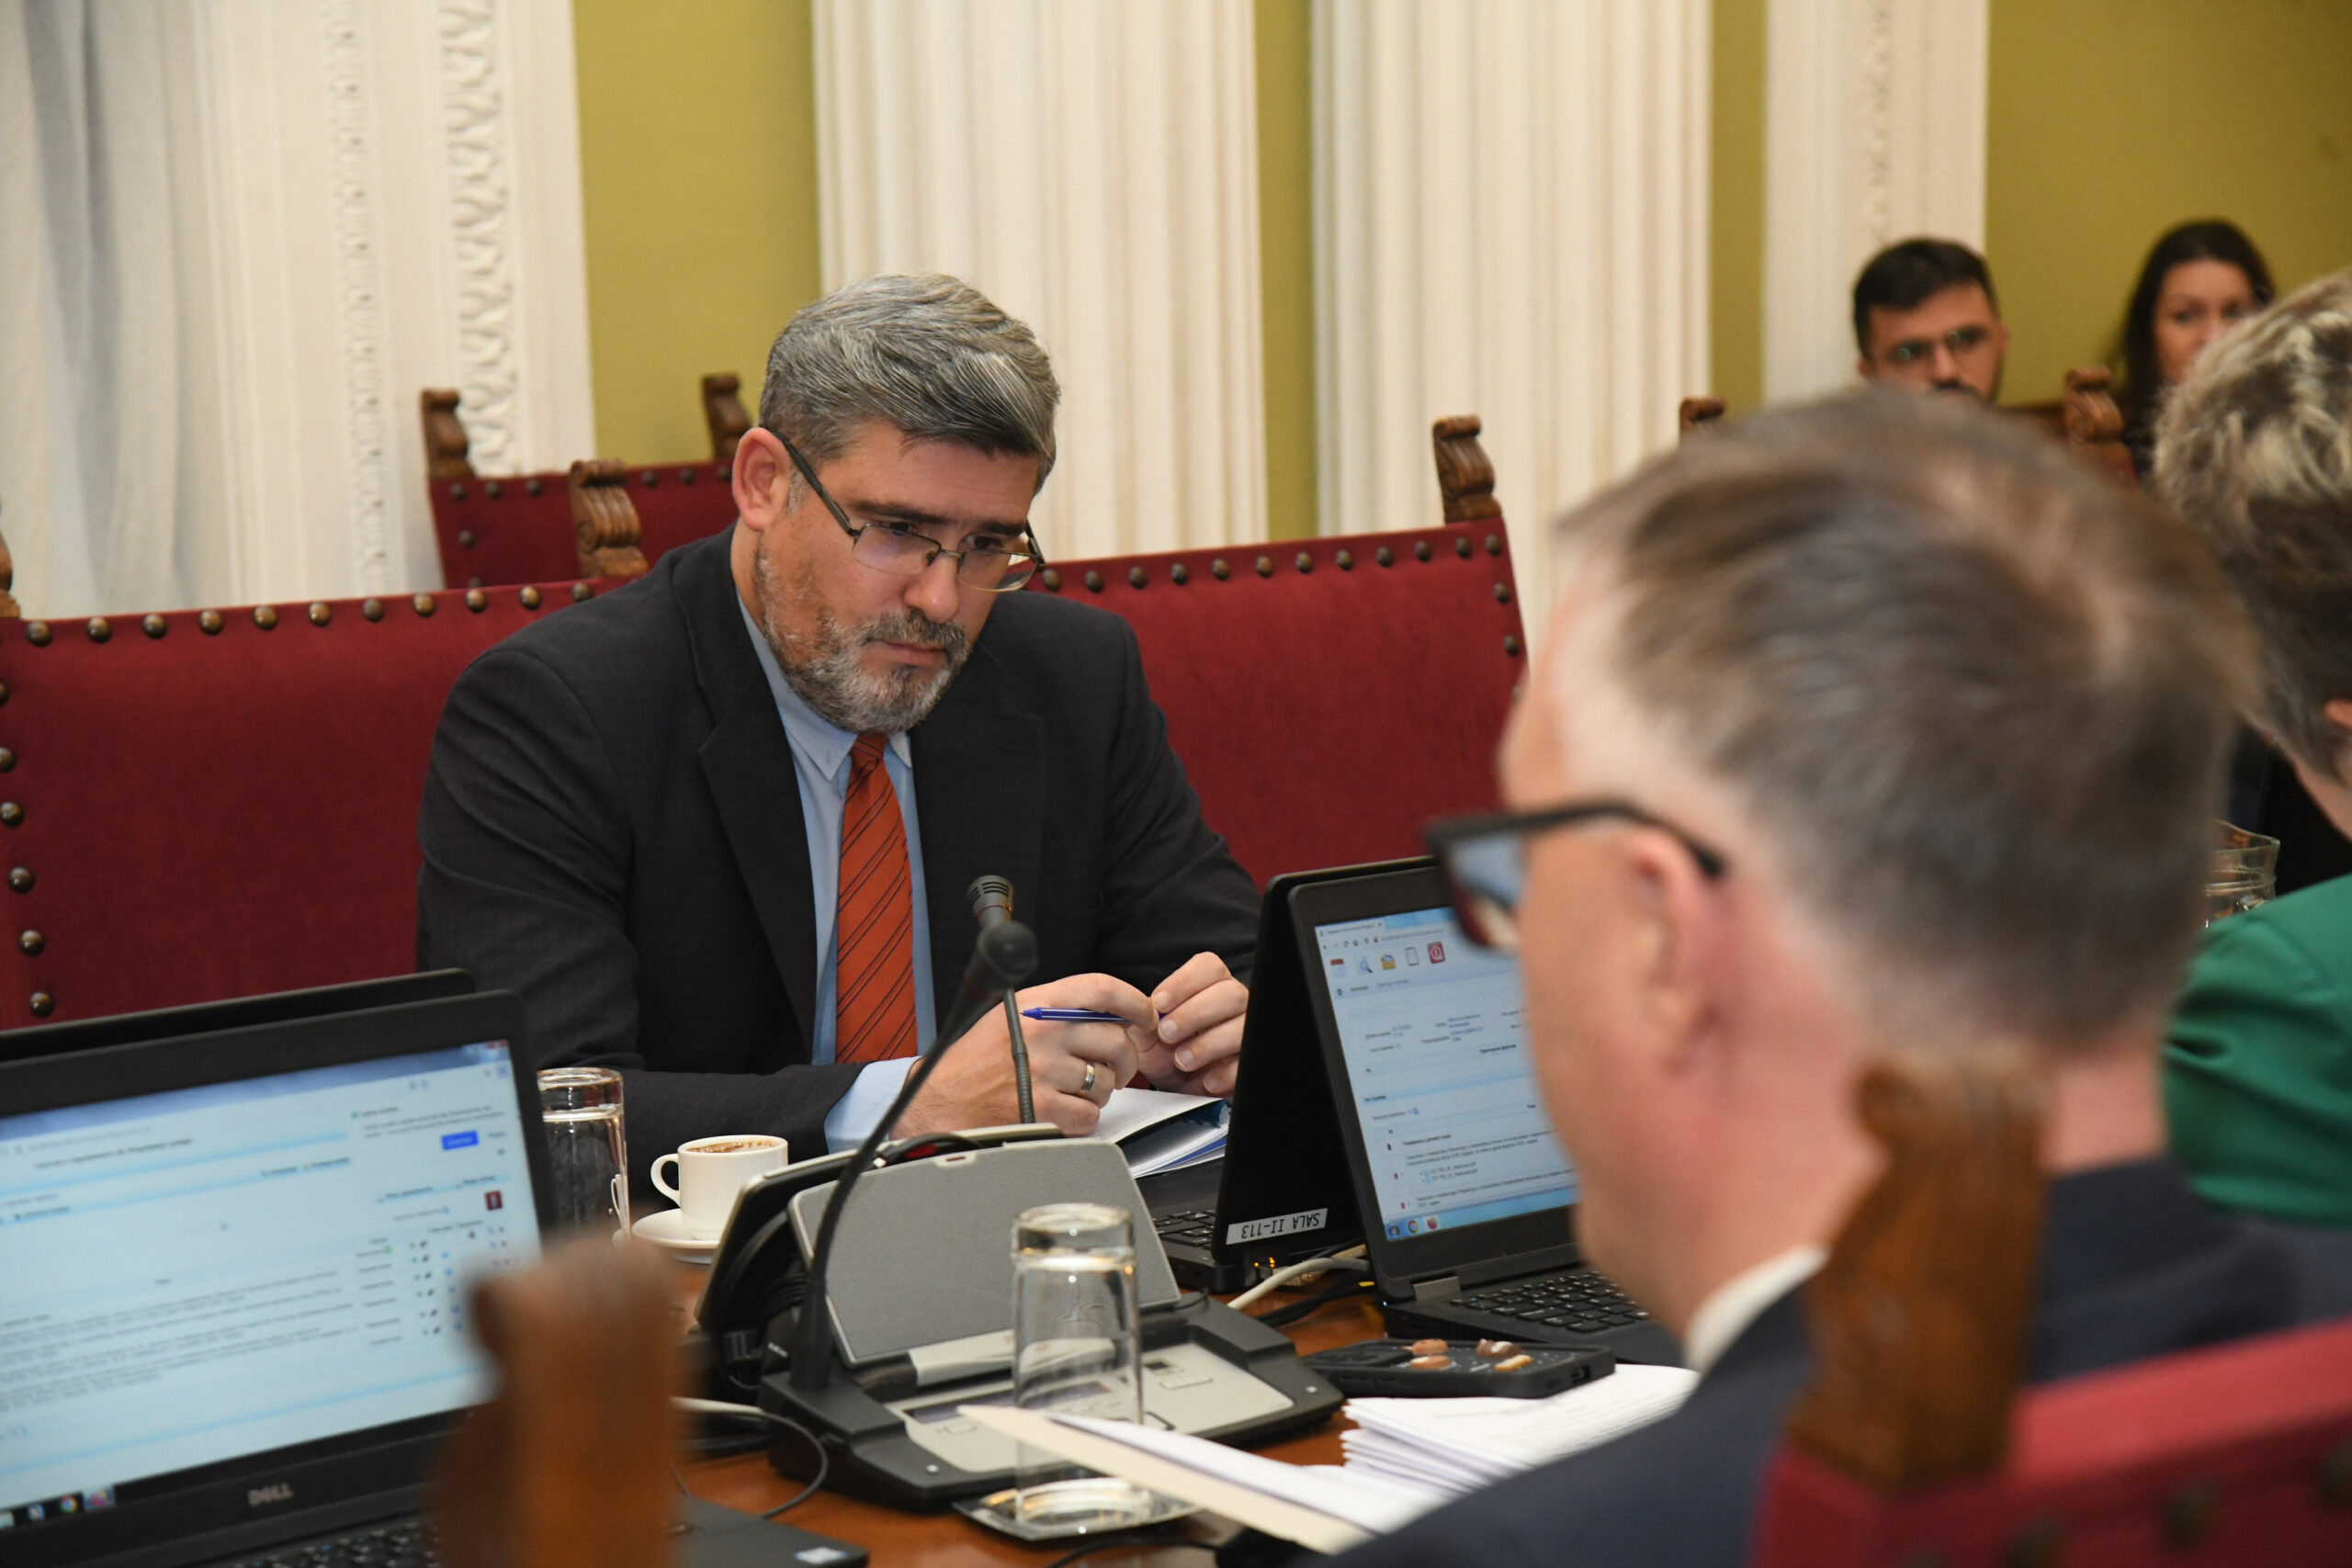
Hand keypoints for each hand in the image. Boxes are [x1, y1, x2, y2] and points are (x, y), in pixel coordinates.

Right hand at [893, 972, 1152, 1138]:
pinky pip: (1091, 1115)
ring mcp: (1045, 1071)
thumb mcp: (1013, 1015)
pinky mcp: (1044, 1109)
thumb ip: (1060, 1010)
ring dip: (1100, 1091)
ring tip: (1074, 1090)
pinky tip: (1061, 1111)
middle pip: (1117, 1041)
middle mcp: (1044, 1033)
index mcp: (1037, 1004)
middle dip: (1125, 1060)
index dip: (1135, 1002)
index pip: (1103, 989)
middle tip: (1116, 1069)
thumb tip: (1114, 1016)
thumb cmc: (976, 1060)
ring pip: (1108, 1082)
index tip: (1146, 1016)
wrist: (940, 1100)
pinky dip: (1083, 1118)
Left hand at [1139, 952, 1248, 1096]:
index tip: (1159, 1003)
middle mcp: (1234, 1004)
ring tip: (1182, 1060)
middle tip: (1167, 1034)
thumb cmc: (1164, 1053)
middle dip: (1195, 1013)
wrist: (1177, 1088)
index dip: (1184, 982)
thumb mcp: (1144, 1034)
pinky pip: (1248, 1061)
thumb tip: (1133, 1007)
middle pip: (1230, 993)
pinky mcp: (1249, 1062)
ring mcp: (1247, 1032)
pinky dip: (1225, 1072)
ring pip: (1243, 1026)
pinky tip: (1206, 1079)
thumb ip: (1138, 1017)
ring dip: (1208, 1044)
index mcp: (1210, 986)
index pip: (1209, 967)